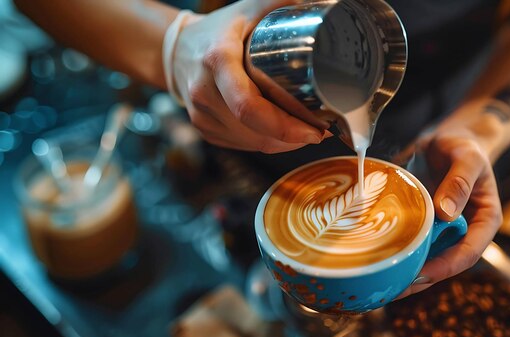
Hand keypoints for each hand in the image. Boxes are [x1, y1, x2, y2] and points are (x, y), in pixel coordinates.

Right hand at [168, 0, 324, 152]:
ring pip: (253, 143)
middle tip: (320, 130)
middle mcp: (205, 91)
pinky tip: (281, 133)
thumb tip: (327, 10)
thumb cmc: (221, 28)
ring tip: (306, 132)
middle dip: (294, 137)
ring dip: (284, 143)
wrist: (178, 49)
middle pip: (256, 131)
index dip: (285, 126)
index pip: (249, 106)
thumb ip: (286, 6)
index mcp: (218, 60)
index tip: (314, 129)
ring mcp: (201, 114)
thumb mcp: (251, 8)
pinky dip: (266, 143)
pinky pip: (243, 145)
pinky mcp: (204, 129)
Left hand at [393, 126, 502, 298]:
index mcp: (484, 220)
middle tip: (393, 289)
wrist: (449, 137)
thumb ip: (459, 182)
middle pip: (444, 263)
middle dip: (420, 279)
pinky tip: (375, 257)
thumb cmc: (464, 146)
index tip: (421, 274)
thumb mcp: (467, 157)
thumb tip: (446, 214)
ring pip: (425, 256)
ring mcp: (441, 228)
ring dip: (405, 270)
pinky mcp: (422, 222)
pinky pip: (410, 239)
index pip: (468, 253)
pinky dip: (395, 249)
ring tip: (379, 281)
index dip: (445, 267)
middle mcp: (463, 230)